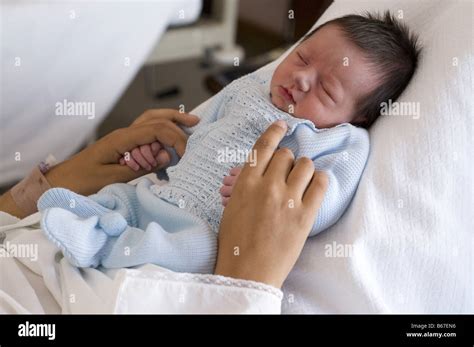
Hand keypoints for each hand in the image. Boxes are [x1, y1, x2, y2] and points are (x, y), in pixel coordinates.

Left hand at [45, 109, 198, 195]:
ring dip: (170, 122)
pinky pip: (145, 134)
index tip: (186, 154)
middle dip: (177, 120)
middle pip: (155, 118)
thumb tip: (167, 156)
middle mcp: (124, 134)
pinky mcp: (122, 146)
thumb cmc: (81, 181)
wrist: (61, 182)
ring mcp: (122, 138)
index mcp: (122, 139)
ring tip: (187, 125)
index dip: (175, 138)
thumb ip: (141, 166)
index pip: (157, 129)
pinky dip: (160, 134)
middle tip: (195, 125)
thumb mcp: (113, 178)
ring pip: (150, 122)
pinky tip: (168, 142)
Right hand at [214, 120, 327, 288]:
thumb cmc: (234, 243)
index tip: (282, 125)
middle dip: (287, 160)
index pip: (264, 146)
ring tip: (302, 178)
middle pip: (286, 155)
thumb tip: (259, 171)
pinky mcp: (305, 215)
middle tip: (287, 171)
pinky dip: (320, 179)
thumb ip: (246, 186)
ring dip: (304, 168)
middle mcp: (267, 186)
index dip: (275, 131)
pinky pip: (321, 184)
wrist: (247, 271)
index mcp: (246, 183)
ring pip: (305, 164)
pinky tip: (316, 183)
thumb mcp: (232, 207)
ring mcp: (288, 199)